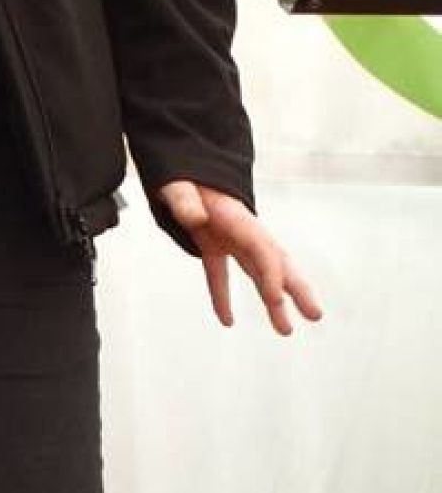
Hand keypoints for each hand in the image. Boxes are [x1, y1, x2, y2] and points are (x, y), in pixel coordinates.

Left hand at [155, 182, 322, 335]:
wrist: (179, 162)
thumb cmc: (180, 173)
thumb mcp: (178, 183)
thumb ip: (184, 199)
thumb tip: (195, 218)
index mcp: (236, 217)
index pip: (262, 248)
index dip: (271, 273)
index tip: (275, 299)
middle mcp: (240, 230)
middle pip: (276, 261)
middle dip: (296, 288)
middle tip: (315, 315)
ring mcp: (229, 238)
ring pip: (258, 272)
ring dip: (273, 300)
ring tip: (285, 329)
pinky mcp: (212, 243)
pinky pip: (221, 274)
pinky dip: (223, 297)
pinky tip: (226, 320)